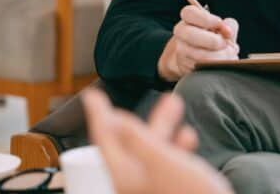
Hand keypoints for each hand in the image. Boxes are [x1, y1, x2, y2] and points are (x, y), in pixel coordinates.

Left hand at [82, 88, 231, 193]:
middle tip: (144, 95)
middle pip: (127, 142)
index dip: (99, 113)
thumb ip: (136, 138)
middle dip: (140, 116)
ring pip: (150, 150)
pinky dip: (173, 146)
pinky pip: (165, 163)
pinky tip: (187, 136)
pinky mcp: (166, 189)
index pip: (105, 137)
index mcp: (123, 174)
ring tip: (176, 102)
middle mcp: (131, 182)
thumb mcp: (161, 160)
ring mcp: (149, 187)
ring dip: (162, 126)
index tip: (92, 95)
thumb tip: (114, 120)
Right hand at [158, 5, 238, 81]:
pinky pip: (202, 68)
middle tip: (224, 44)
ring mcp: (181, 51)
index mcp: (189, 18)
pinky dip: (216, 66)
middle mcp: (182, 33)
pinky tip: (223, 63)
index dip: (207, 19)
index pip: (190, 13)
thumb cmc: (213, 38)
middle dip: (212, 40)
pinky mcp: (186, 67)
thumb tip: (229, 31)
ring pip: (198, 55)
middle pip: (189, 34)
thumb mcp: (222, 28)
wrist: (197, 58)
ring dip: (218, 56)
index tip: (220, 24)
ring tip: (228, 55)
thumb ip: (228, 25)